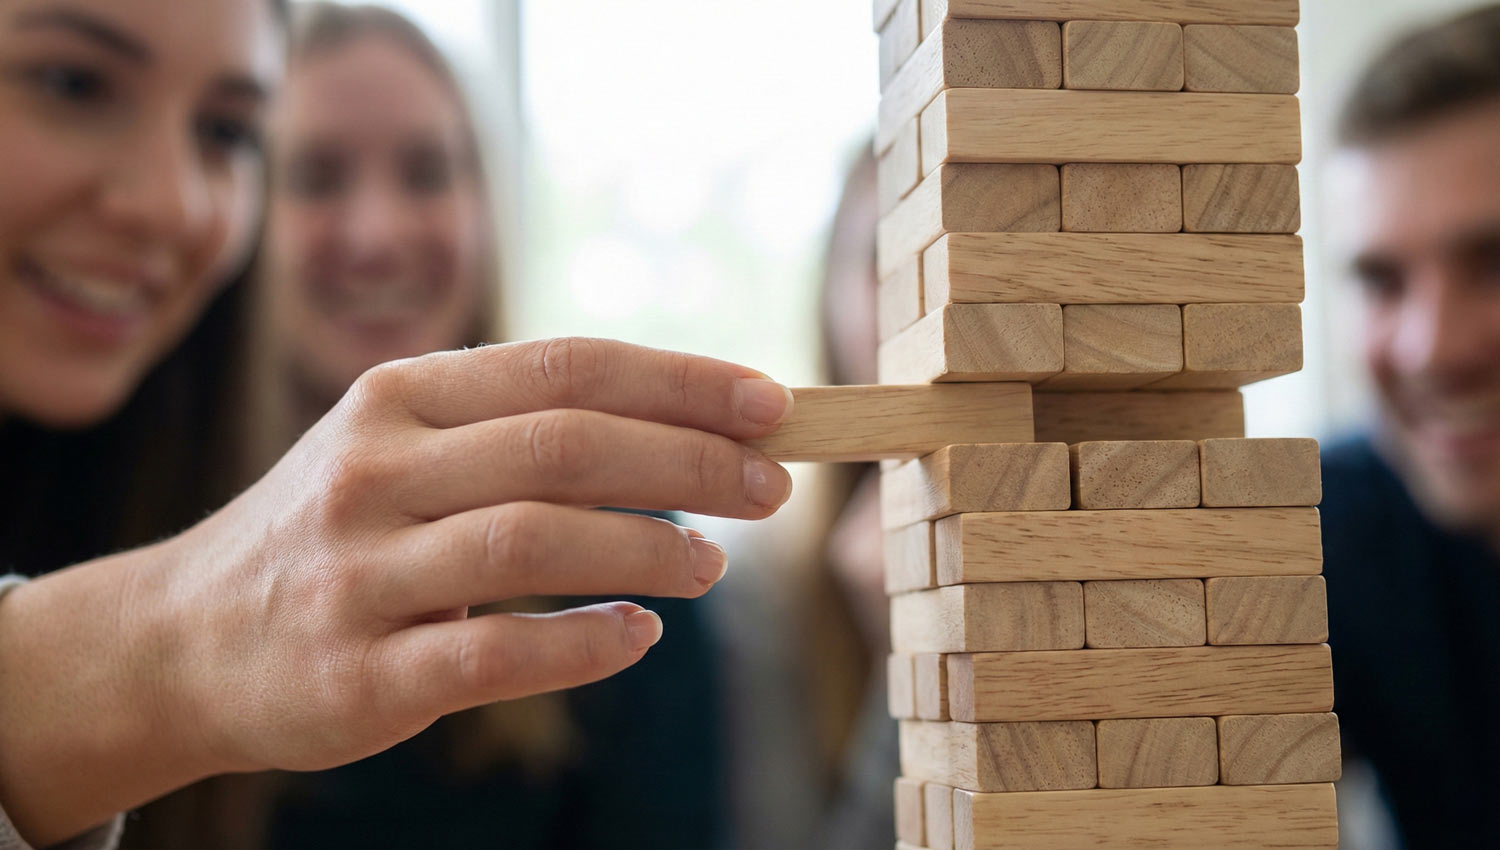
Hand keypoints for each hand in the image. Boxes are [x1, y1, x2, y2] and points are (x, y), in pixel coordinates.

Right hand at [0, 338, 793, 844]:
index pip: (567, 367)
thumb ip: (517, 428)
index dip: (681, 381)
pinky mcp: (358, 673)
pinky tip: (638, 635)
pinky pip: (494, 653)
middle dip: (688, 460)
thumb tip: (686, 427)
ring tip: (712, 565)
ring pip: (534, 540)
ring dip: (648, 548)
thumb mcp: (401, 446)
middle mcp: (376, 471)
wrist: (182, 639)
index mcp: (400, 396)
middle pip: (564, 444)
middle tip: (769, 486)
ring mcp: (361, 572)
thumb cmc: (335, 531)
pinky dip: (584, 642)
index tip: (771, 401)